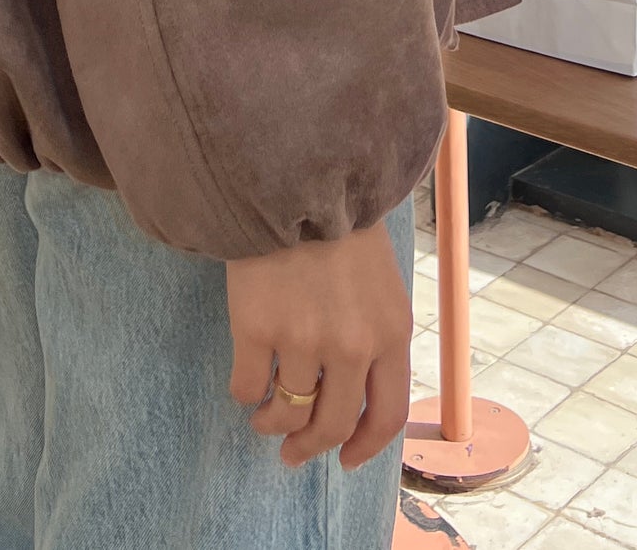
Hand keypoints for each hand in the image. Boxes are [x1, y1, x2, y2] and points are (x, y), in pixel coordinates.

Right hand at [226, 222, 414, 469]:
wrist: (296, 177)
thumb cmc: (341, 224)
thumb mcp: (381, 283)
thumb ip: (376, 336)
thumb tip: (356, 394)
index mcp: (391, 333)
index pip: (387, 416)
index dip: (364, 448)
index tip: (345, 461)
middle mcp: (351, 347)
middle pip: (332, 424)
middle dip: (311, 447)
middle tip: (292, 453)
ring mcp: (303, 340)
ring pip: (287, 411)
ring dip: (273, 423)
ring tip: (264, 419)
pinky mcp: (256, 328)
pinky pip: (247, 387)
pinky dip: (245, 395)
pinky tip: (245, 387)